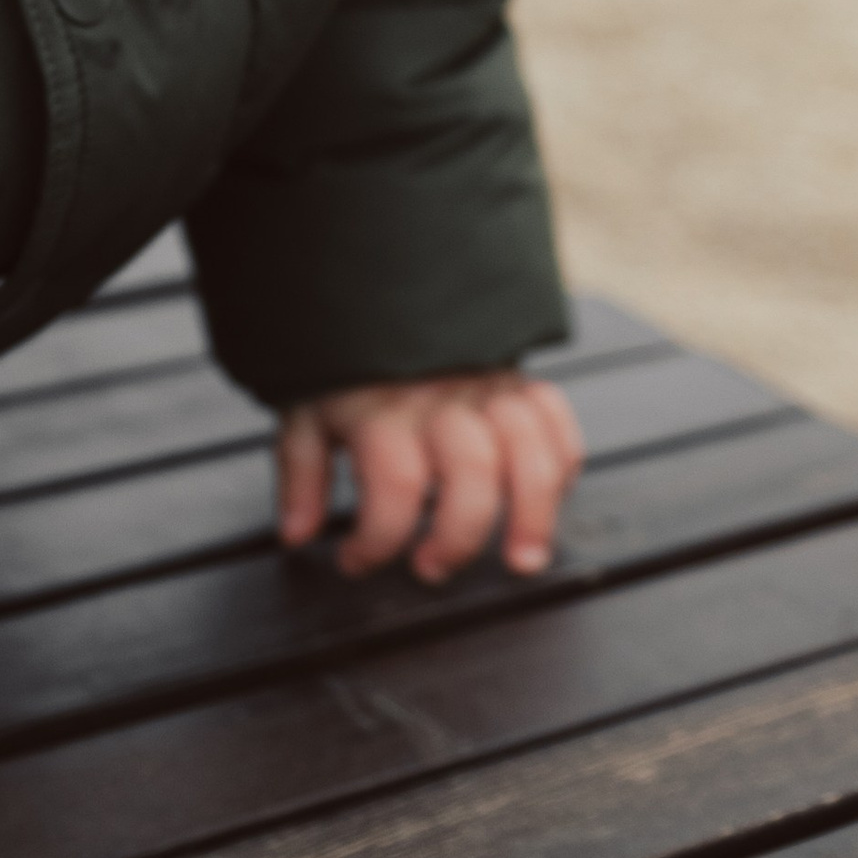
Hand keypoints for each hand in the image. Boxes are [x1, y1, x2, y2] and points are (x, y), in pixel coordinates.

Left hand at [275, 369, 583, 584]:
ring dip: (534, 513)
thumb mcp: (306, 413)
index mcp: (380, 407)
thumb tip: (295, 536)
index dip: (377, 539)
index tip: (356, 562)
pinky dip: (562, 466)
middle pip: (471, 471)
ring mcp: (487, 388)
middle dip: (459, 536)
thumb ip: (301, 473)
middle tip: (432, 570)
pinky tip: (546, 502)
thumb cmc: (343, 369)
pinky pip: (557, 423)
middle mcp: (439, 398)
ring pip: (530, 450)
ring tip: (521, 561)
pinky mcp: (520, 381)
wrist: (384, 287)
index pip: (393, 483)